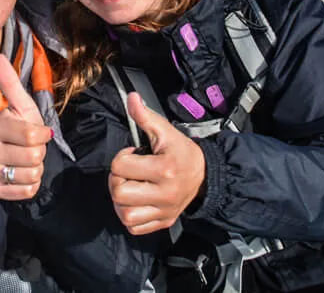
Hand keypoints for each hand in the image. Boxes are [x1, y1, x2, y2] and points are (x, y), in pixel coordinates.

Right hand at [0, 55, 52, 200]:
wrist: (18, 156)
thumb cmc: (23, 128)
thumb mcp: (23, 106)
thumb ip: (10, 83)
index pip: (32, 135)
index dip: (42, 135)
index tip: (38, 133)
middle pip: (34, 156)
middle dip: (41, 153)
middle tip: (31, 148)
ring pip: (31, 175)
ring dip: (37, 169)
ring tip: (27, 161)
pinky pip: (25, 192)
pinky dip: (31, 185)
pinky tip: (23, 176)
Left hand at [107, 93, 205, 234]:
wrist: (206, 176)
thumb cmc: (181, 152)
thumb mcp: (165, 132)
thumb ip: (145, 116)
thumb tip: (131, 97)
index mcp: (164, 169)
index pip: (120, 167)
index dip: (121, 158)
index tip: (133, 155)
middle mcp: (165, 193)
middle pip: (119, 194)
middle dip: (117, 181)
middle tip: (128, 173)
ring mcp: (164, 211)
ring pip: (124, 215)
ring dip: (121, 201)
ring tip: (130, 188)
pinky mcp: (164, 222)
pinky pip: (134, 227)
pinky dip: (129, 216)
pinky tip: (135, 202)